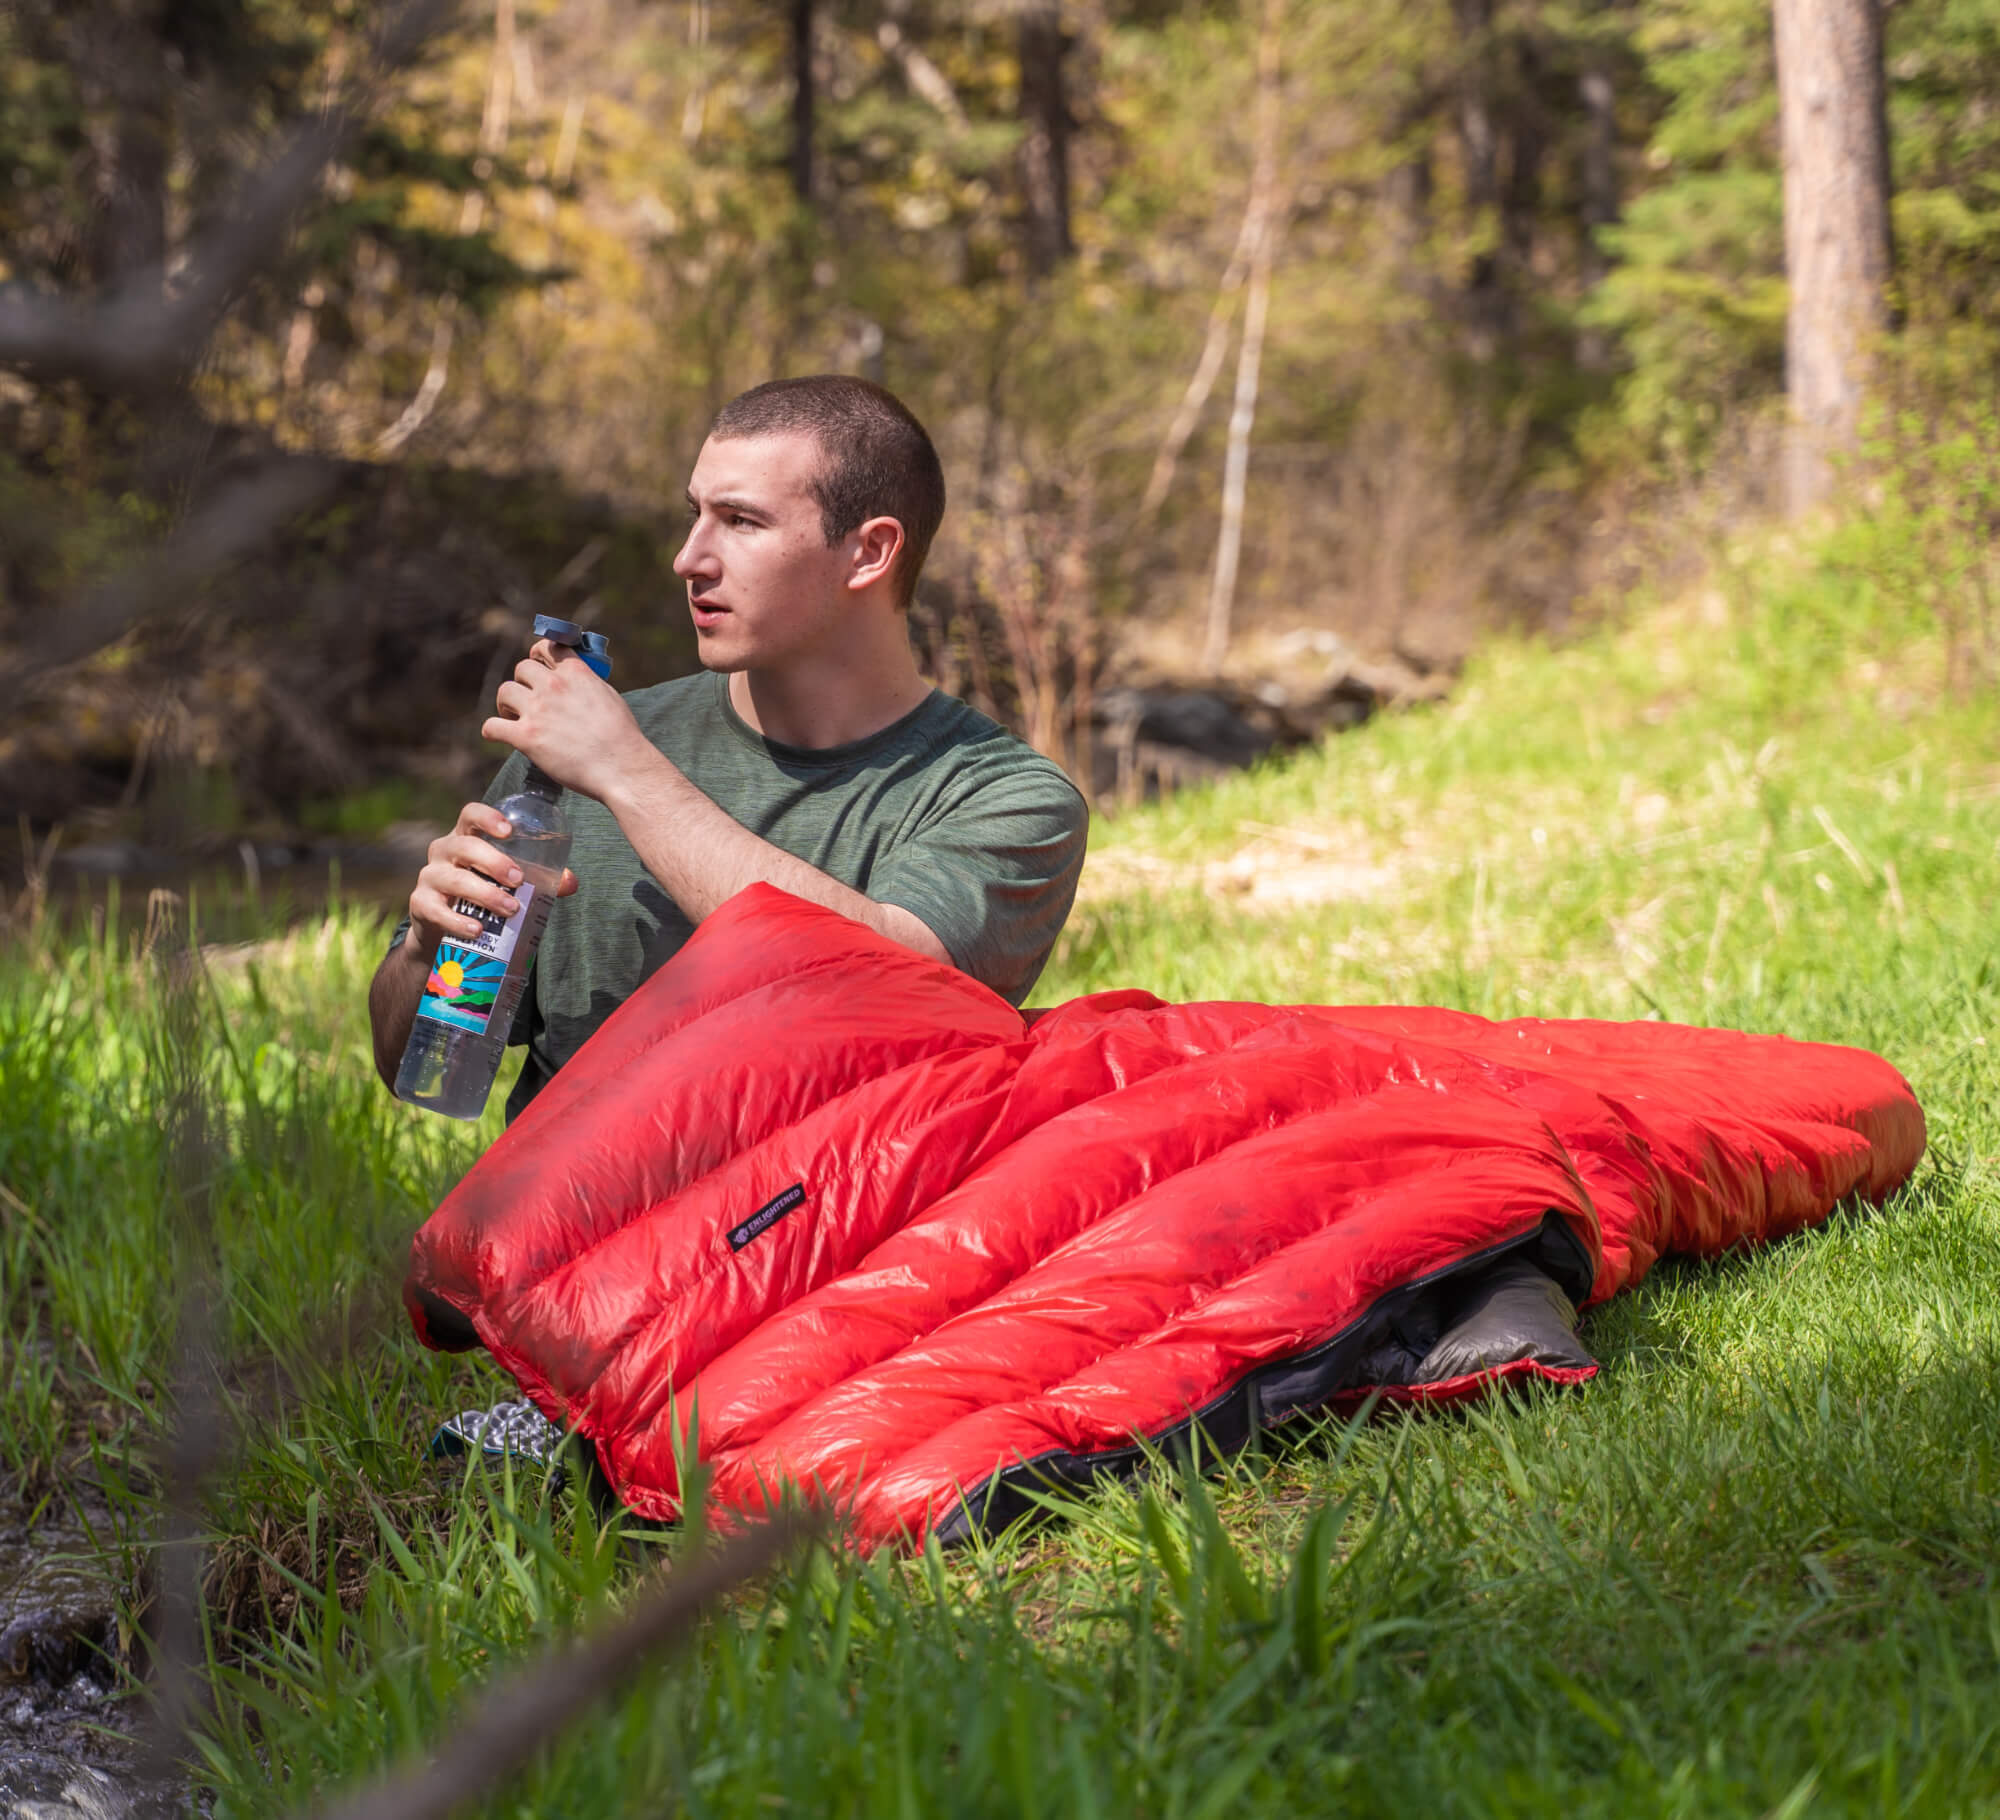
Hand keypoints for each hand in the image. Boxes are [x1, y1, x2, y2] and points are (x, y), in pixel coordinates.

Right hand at [408, 801, 578, 947]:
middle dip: (493, 861)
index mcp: (466, 838)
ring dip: (485, 894)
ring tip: (510, 909)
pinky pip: (437, 911)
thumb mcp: (505, 882)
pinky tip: (477, 930)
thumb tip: (570, 883)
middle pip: (464, 846)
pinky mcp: (420, 905)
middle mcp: (443, 852)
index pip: (470, 815)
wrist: (445, 930)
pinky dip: (458, 922)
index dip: (487, 817)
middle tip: (519, 879)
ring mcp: (429, 878)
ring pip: (454, 879)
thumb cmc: (482, 894)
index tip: (509, 830)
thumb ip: (538, 879)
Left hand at [483, 638, 650, 800]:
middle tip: (527, 700)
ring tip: (513, 717)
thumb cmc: (621, 737)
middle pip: (521, 668)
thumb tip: (578, 682)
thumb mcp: (609, 696)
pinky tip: (499, 734)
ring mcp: (537, 710)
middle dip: (523, 682)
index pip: (547, 647)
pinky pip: (492, 726)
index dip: (538, 655)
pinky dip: (493, 730)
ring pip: (504, 692)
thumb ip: (588, 684)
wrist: (620, 766)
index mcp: (576, 673)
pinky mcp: (525, 736)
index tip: (538, 665)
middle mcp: (553, 686)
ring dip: (507, 704)